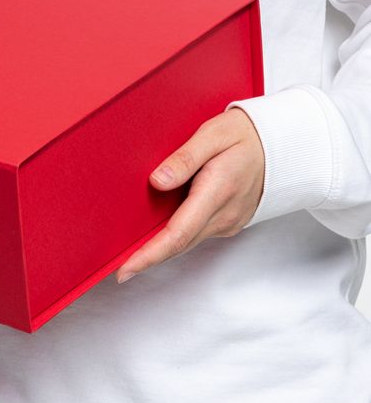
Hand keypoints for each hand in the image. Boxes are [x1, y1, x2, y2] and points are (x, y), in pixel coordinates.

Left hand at [115, 108, 264, 282]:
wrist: (282, 146)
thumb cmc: (246, 135)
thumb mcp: (214, 133)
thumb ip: (185, 157)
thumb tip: (157, 181)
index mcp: (217, 191)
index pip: (177, 234)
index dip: (149, 255)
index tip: (126, 269)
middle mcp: (224, 214)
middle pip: (179, 244)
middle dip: (148, 258)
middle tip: (119, 268)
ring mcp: (228, 221)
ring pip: (187, 242)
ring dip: (161, 249)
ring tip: (133, 253)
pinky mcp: (228, 222)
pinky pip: (197, 234)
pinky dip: (177, 238)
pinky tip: (159, 234)